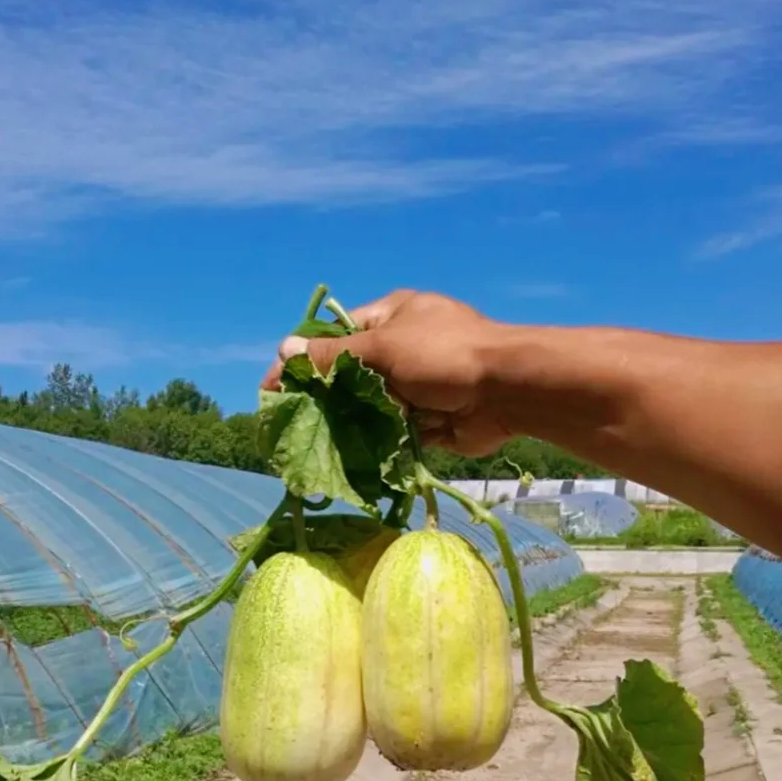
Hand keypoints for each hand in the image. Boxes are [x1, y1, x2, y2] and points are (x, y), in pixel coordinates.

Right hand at [262, 289, 512, 456]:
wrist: (510, 390)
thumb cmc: (445, 354)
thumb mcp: (382, 348)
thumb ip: (333, 355)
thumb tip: (284, 347)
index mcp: (390, 318)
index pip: (334, 337)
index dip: (301, 362)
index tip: (271, 390)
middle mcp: (403, 349)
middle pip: (351, 377)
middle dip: (326, 401)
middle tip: (293, 427)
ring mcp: (418, 386)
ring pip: (372, 409)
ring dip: (353, 427)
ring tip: (317, 451)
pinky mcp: (431, 420)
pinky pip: (396, 433)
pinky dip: (380, 445)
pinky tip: (352, 462)